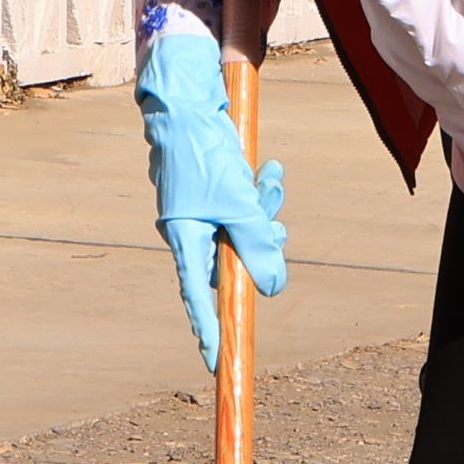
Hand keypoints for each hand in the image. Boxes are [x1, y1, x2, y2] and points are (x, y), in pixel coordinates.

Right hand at [134, 15, 286, 369]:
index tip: (215, 360)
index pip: (198, 296)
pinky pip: (244, 204)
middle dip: (262, 242)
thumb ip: (257, 247)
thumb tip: (271, 289)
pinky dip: (259, 191)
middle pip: (234, 257)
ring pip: (245, 227)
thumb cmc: (203, 155)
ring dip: (265, 208)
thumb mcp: (238, 205)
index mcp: (186, 239)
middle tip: (277, 230)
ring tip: (270, 178)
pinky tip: (267, 169)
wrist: (186, 103)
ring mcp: (202, 210)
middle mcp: (191, 230)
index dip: (209, 328)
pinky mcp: (213, 190)